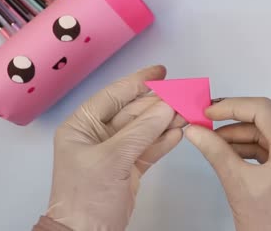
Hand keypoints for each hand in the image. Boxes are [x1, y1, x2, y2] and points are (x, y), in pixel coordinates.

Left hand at [46, 66, 184, 230]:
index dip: (138, 82)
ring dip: (166, 121)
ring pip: (145, 129)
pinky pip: (150, 147)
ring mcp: (116, 151)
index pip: (113, 96)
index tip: (160, 72)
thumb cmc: (85, 198)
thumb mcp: (113, 159)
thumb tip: (166, 107)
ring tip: (188, 112)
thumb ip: (141, 131)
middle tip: (183, 95)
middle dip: (158, 104)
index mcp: (83, 126)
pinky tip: (179, 132)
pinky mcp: (129, 166)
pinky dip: (165, 140)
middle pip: (134, 112)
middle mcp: (99, 134)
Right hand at [185, 98, 270, 230]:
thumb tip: (197, 132)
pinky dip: (251, 149)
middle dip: (234, 121)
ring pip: (269, 134)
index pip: (263, 110)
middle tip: (207, 123)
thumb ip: (215, 151)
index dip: (232, 107)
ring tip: (213, 141)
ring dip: (240, 136)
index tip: (209, 111)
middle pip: (266, 120)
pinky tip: (229, 152)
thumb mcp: (239, 184)